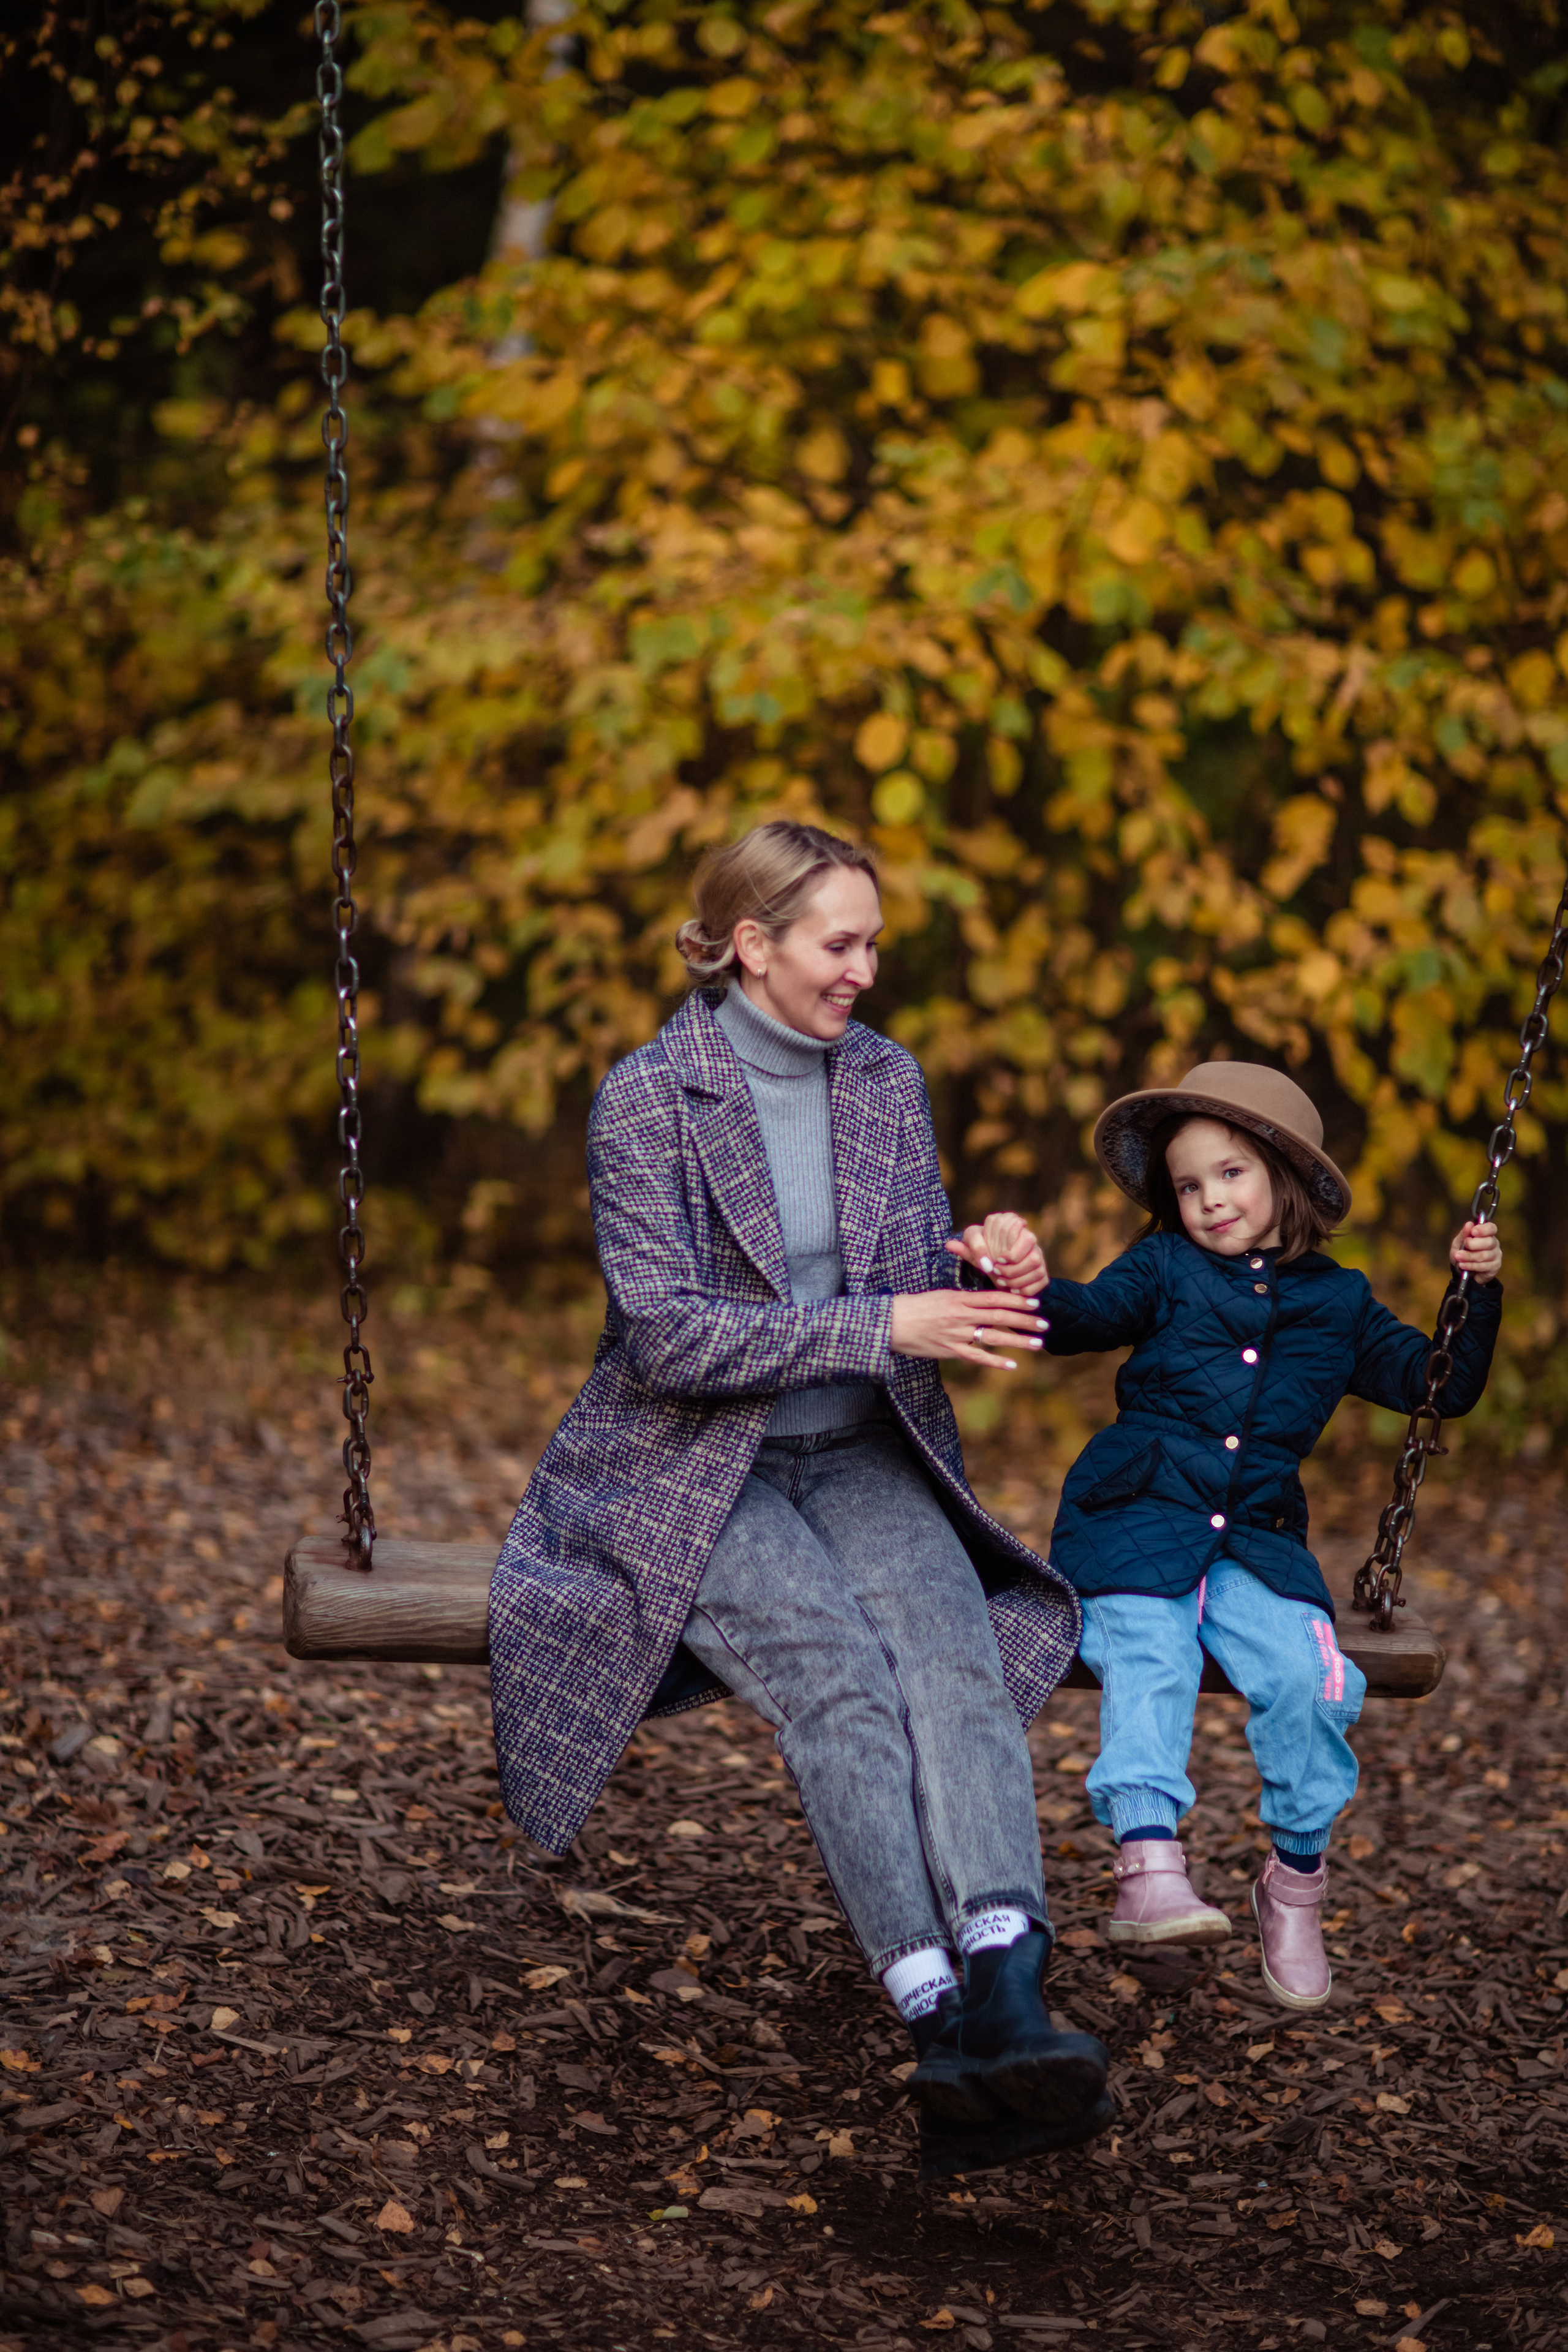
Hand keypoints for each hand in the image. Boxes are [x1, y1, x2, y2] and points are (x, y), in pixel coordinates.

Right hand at [889, 1288, 1047, 1369]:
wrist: (889, 1323)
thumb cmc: (913, 1307)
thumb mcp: (939, 1295)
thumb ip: (961, 1298)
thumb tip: (981, 1299)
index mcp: (959, 1299)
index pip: (994, 1297)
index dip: (1017, 1300)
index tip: (1035, 1302)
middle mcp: (961, 1316)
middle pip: (1000, 1316)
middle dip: (1025, 1320)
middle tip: (1046, 1323)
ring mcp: (956, 1334)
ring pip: (994, 1337)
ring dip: (1018, 1341)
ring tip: (1038, 1344)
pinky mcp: (949, 1351)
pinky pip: (977, 1357)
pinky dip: (995, 1362)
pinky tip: (1012, 1365)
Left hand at [945, 1211, 1047, 1297]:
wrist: (999, 1271)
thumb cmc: (985, 1255)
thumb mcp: (974, 1251)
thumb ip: (966, 1248)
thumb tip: (949, 1245)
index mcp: (1013, 1227)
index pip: (1022, 1231)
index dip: (1011, 1251)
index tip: (997, 1261)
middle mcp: (1030, 1239)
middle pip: (1033, 1254)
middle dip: (1013, 1270)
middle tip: (997, 1275)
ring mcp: (1039, 1256)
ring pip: (1037, 1266)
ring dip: (1018, 1279)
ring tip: (1002, 1282)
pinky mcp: (1042, 1273)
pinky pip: (1041, 1280)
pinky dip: (1025, 1289)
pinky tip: (1012, 1290)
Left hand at [1450, 1218, 1501, 1281]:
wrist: (1464, 1271)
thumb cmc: (1463, 1252)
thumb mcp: (1459, 1243)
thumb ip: (1464, 1234)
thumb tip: (1469, 1224)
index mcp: (1487, 1234)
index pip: (1491, 1228)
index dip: (1483, 1229)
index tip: (1473, 1231)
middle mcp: (1494, 1243)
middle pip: (1488, 1242)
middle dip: (1473, 1244)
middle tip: (1464, 1245)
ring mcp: (1496, 1255)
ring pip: (1483, 1255)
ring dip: (1468, 1256)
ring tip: (1457, 1256)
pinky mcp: (1495, 1267)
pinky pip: (1483, 1266)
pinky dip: (1470, 1265)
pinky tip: (1462, 1265)